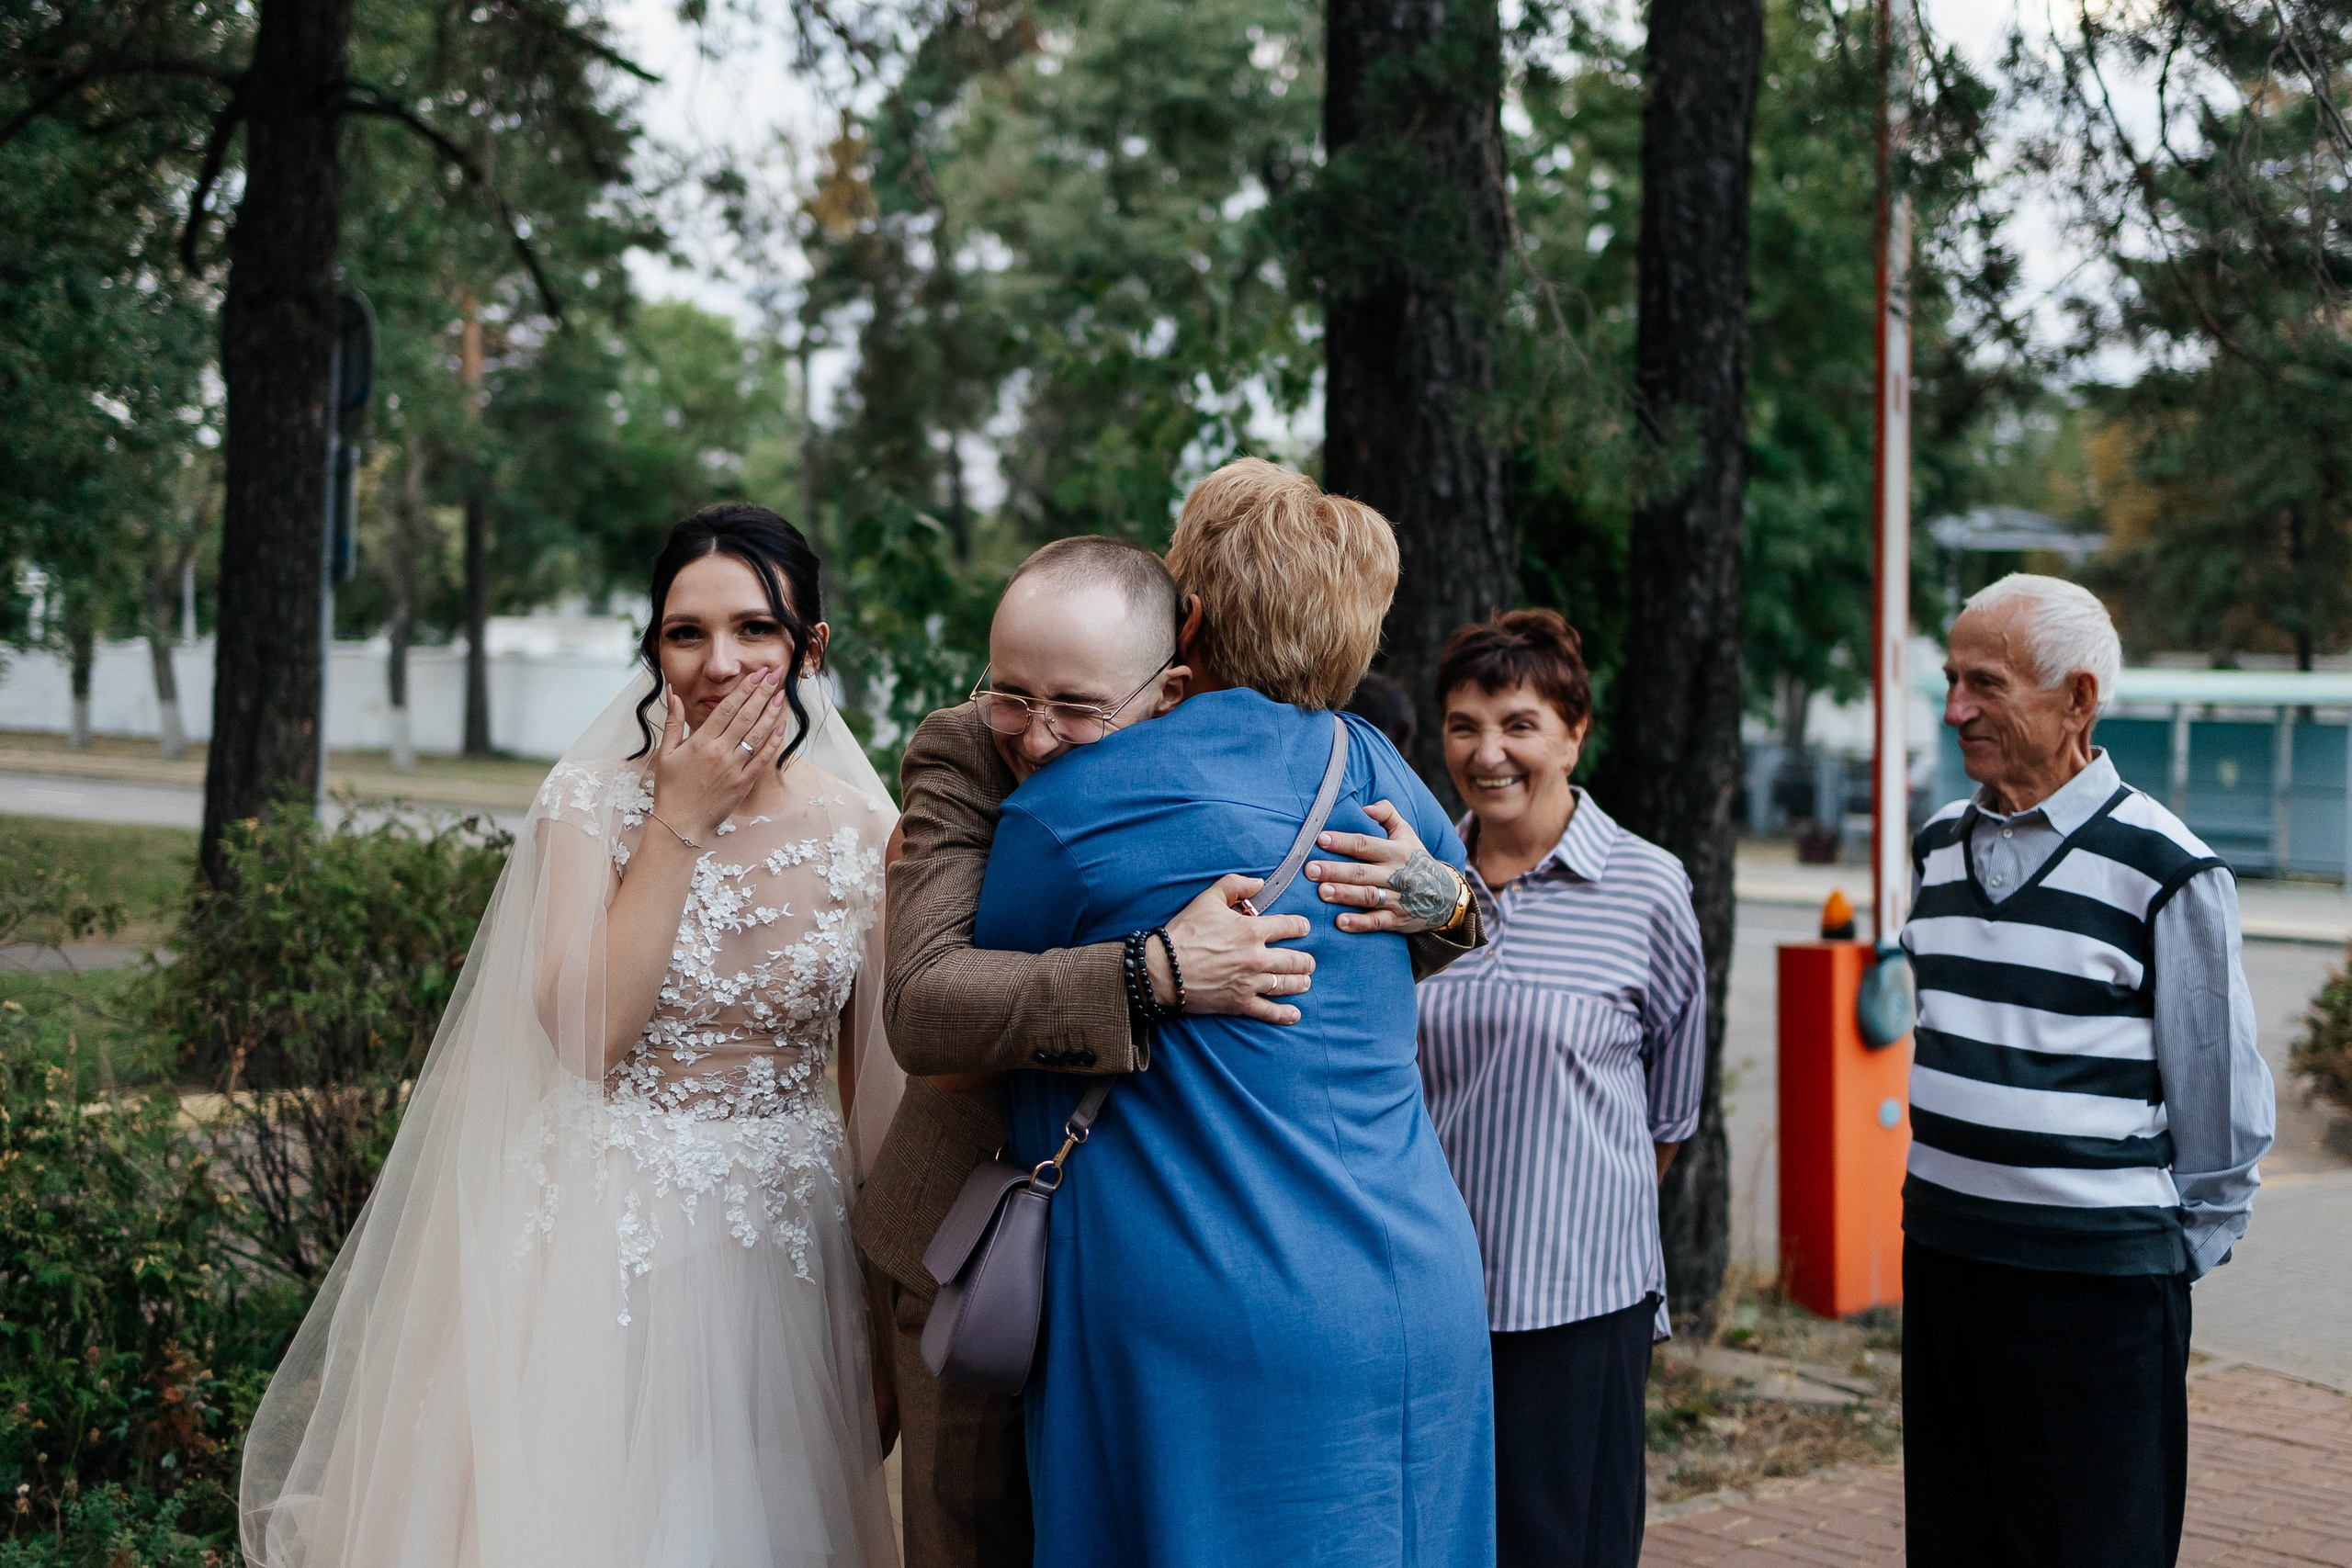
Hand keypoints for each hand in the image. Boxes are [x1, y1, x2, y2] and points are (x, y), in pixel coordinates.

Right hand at [650, 667, 793, 841]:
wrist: (680, 823)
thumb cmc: (670, 788)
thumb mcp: (665, 752)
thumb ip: (672, 721)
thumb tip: (672, 693)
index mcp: (701, 742)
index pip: (727, 708)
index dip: (744, 688)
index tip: (757, 673)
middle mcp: (720, 752)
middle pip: (746, 716)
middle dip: (762, 692)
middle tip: (776, 674)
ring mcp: (734, 768)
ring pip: (757, 735)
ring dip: (772, 712)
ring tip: (782, 694)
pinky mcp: (744, 783)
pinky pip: (762, 759)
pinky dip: (773, 742)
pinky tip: (781, 727)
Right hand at [1154, 874, 1315, 1024]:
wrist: (1163, 969)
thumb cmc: (1184, 932)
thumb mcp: (1208, 899)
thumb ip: (1235, 885)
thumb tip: (1258, 883)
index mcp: (1252, 930)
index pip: (1290, 927)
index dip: (1301, 927)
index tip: (1304, 929)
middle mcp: (1257, 957)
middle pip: (1295, 960)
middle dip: (1305, 960)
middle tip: (1308, 961)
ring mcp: (1250, 983)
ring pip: (1287, 984)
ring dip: (1300, 982)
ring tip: (1305, 981)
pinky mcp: (1239, 1003)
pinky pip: (1269, 1011)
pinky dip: (1284, 1014)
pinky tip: (1294, 1014)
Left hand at [1304, 801, 1463, 933]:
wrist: (1446, 896)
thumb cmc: (1417, 860)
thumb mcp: (1408, 834)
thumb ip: (1387, 814)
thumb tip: (1365, 806)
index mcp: (1397, 852)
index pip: (1366, 844)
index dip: (1343, 841)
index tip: (1321, 839)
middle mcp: (1397, 875)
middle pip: (1362, 871)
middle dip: (1335, 870)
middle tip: (1310, 869)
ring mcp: (1397, 899)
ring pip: (1368, 896)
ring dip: (1344, 894)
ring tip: (1322, 892)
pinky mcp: (1397, 920)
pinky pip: (1377, 922)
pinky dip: (1359, 923)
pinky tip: (1340, 922)